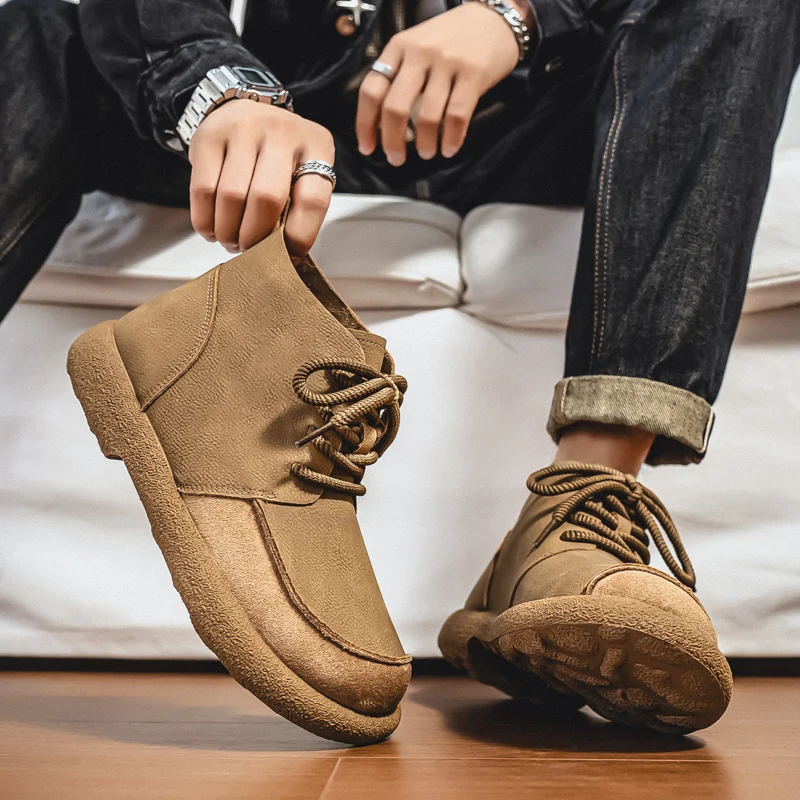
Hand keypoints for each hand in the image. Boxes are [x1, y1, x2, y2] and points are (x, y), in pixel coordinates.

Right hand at [188, 100, 334, 256]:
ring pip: (231, 197)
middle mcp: (282, 132)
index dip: (298, 238)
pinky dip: (205, 220)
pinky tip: (212, 229)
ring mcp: (244, 129)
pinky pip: (202, 189)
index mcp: (316, 146)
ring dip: (228, 233)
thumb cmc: (278, 158)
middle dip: (255, 238)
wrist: (245, 112)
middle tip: (250, 252)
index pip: (312, 201)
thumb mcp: (300, 174)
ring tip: (231, 241)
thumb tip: (283, 258)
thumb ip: (298, 210)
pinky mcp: (209, 136)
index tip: (285, 257)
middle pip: (266, 199)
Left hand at [356, 2, 527, 165]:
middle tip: (396, 159)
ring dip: (424, 144)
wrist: (494, 17)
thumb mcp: (416, 46)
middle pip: (394, 108)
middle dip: (392, 142)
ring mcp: (447, 62)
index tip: (367, 147)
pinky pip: (457, 116)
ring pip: (426, 116)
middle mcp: (420, 53)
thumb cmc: (451, 39)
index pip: (371, 90)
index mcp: (399, 47)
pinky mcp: (474, 73)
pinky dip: (451, 139)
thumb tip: (381, 123)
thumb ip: (399, 76)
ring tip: (426, 153)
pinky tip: (449, 149)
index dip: (365, 124)